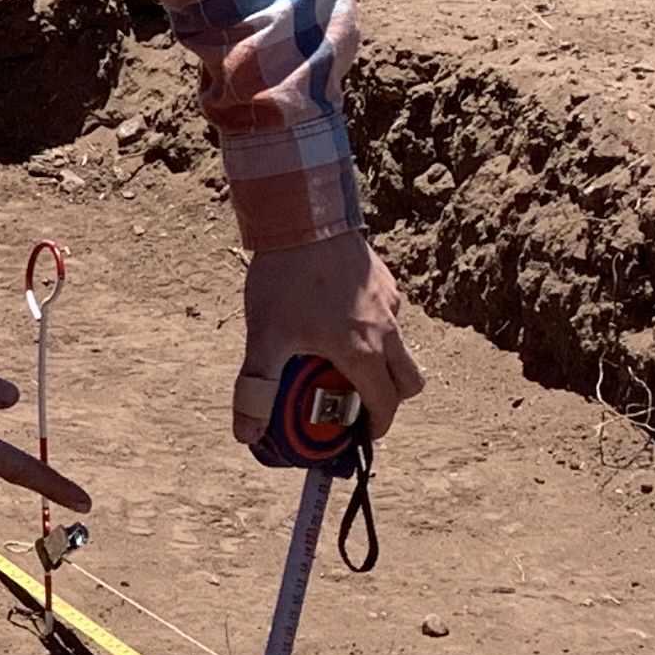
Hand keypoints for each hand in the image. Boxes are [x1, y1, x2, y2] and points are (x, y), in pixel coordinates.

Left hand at [236, 232, 424, 448]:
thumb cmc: (287, 279)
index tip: (359, 435)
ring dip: (380, 363)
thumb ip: (256, 388)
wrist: (305, 218)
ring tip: (336, 357)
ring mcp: (391, 304)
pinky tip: (334, 317)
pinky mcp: (386, 282)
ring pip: (401, 348)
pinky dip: (373, 330)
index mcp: (366, 353)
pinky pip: (390, 318)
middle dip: (388, 400)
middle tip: (353, 401)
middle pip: (409, 382)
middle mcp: (389, 331)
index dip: (375, 428)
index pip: (387, 406)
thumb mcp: (266, 338)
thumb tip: (245, 434)